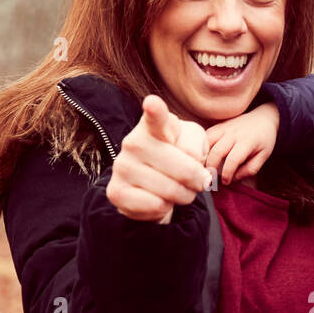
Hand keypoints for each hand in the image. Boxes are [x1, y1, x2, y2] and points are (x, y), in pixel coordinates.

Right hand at [106, 95, 211, 223]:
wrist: (153, 186)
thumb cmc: (178, 157)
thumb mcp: (195, 144)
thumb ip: (196, 146)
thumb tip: (190, 163)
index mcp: (154, 125)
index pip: (156, 117)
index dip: (155, 111)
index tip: (153, 104)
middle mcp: (133, 141)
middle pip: (186, 168)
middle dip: (198, 181)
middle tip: (195, 181)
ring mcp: (121, 166)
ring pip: (172, 191)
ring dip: (184, 196)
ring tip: (176, 189)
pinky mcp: (116, 192)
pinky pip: (156, 206)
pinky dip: (165, 208)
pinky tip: (157, 199)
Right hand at [203, 102, 279, 183]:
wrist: (262, 118)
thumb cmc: (264, 140)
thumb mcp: (263, 156)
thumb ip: (250, 169)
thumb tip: (234, 177)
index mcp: (247, 142)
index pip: (233, 160)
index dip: (227, 174)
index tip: (226, 182)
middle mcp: (233, 134)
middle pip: (216, 152)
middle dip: (211, 168)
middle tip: (211, 178)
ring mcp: (224, 128)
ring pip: (207, 142)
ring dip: (204, 157)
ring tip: (205, 168)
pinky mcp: (218, 126)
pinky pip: (205, 136)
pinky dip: (201, 147)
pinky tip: (204, 156)